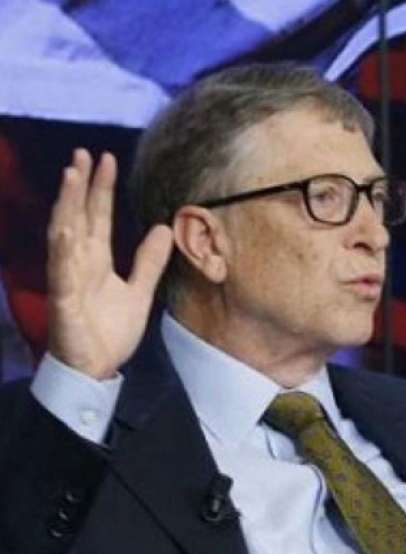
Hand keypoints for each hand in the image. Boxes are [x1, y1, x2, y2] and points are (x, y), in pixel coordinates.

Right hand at [46, 149, 172, 379]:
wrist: (97, 369)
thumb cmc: (109, 331)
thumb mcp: (139, 290)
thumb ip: (149, 261)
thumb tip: (163, 228)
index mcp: (95, 260)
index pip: (96, 216)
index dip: (100, 188)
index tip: (106, 159)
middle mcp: (78, 263)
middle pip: (77, 216)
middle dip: (79, 185)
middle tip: (84, 153)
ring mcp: (68, 280)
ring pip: (63, 235)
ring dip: (67, 205)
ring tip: (71, 175)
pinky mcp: (64, 302)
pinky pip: (62, 273)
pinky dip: (64, 251)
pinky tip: (67, 228)